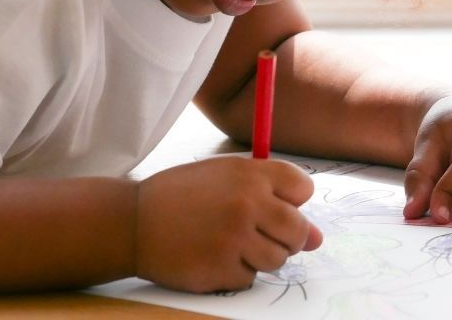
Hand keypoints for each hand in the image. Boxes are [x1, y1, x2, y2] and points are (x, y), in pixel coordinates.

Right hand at [134, 157, 322, 292]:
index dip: (292, 201)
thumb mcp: (227, 179)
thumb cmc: (184, 196)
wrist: (133, 221)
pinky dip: (236, 273)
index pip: (304, 189)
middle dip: (286, 236)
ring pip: (278, 259)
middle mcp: (248, 203)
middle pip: (299, 230)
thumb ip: (273, 199)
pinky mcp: (221, 269)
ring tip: (231, 243)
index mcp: (252, 173)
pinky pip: (250, 278)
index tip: (273, 205)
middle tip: (258, 233)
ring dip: (261, 256)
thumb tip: (318, 239)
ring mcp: (235, 238)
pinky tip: (214, 256)